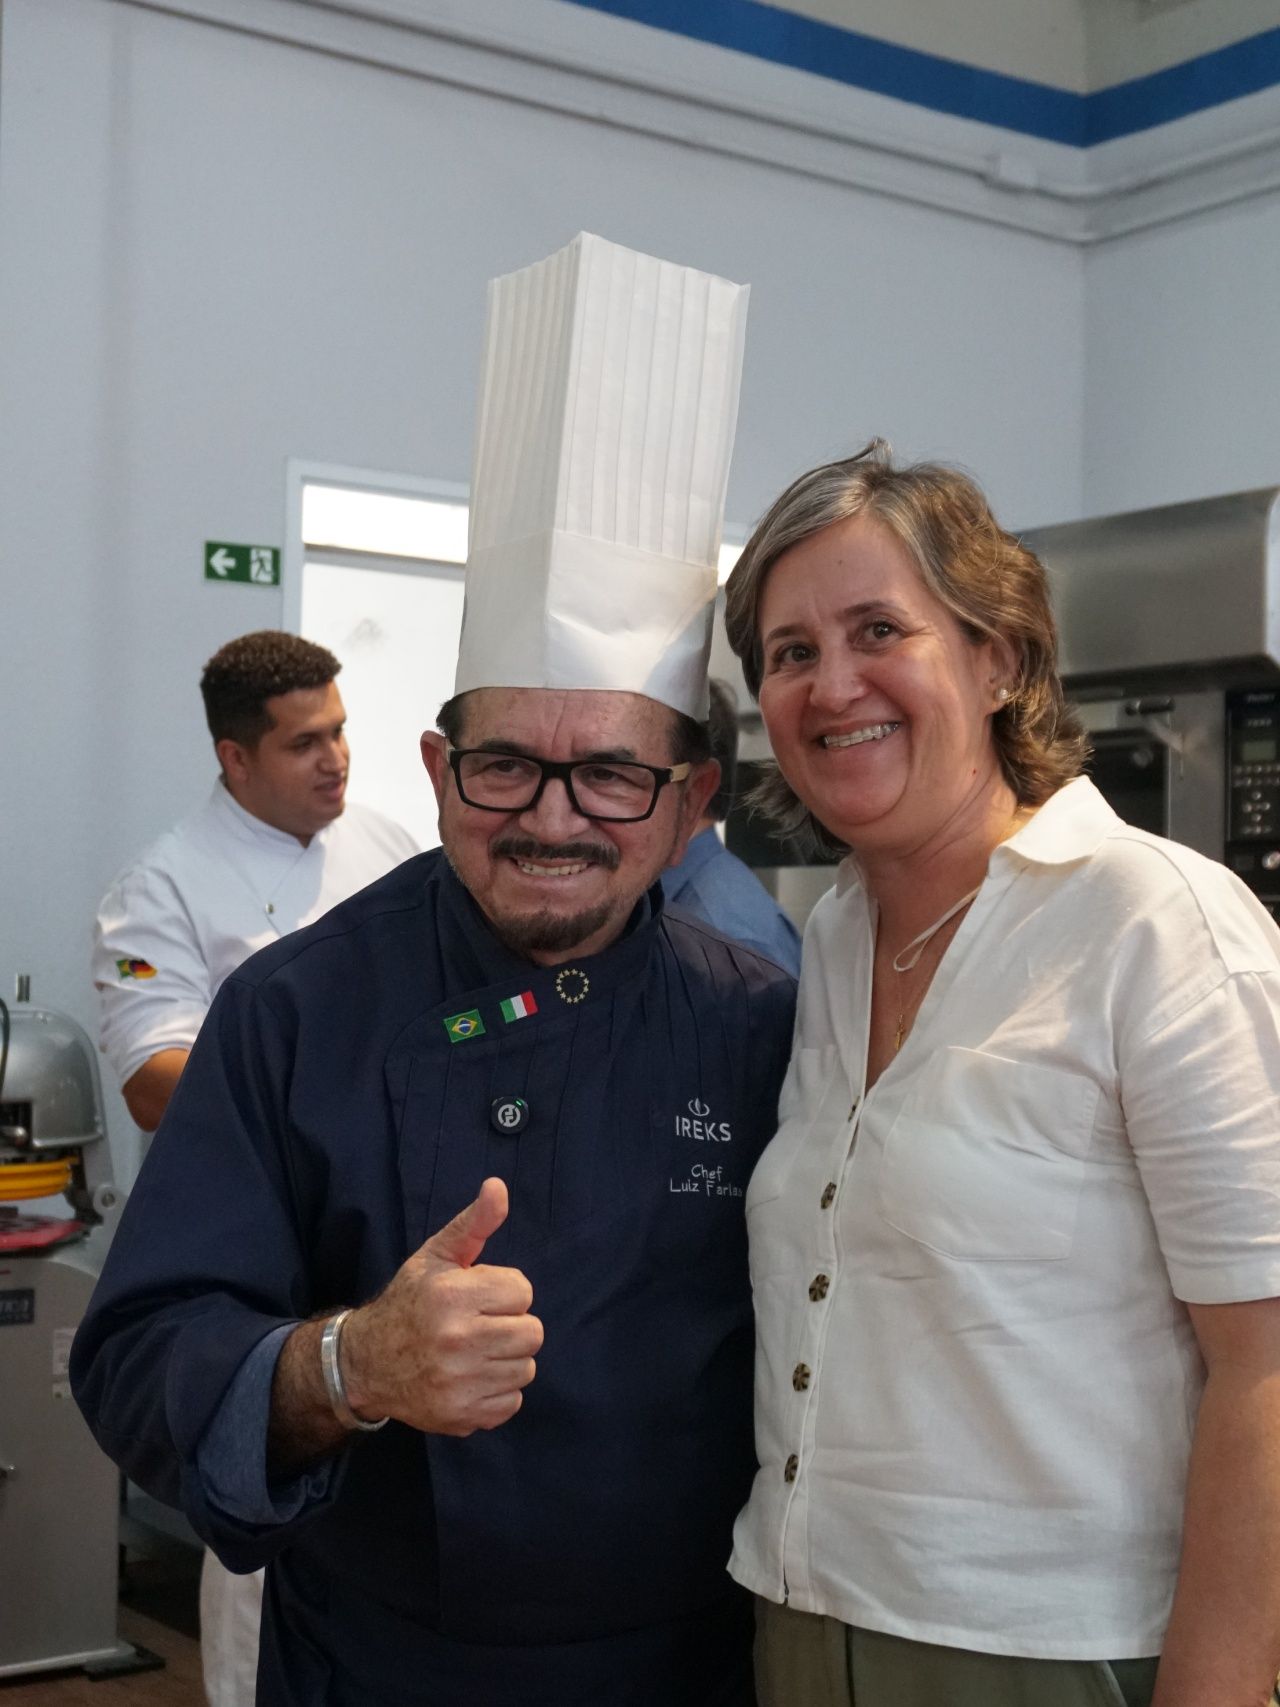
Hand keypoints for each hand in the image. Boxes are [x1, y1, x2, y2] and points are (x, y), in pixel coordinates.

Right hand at [339, 1179, 541, 1436]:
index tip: (479, 1296)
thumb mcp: (437, 1256)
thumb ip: (474, 1223)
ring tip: (475, 1351)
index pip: (523, 1291)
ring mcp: (459, 1384)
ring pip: (525, 1368)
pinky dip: (497, 1391)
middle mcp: (457, 1341)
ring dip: (506, 1359)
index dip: (504, 1291)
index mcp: (453, 1295)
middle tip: (481, 1324)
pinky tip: (471, 1377)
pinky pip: (512, 1402)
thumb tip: (498, 1186)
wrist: (367, 1362)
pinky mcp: (462, 1416)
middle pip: (532, 1333)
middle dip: (511, 1325)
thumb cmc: (410, 1302)